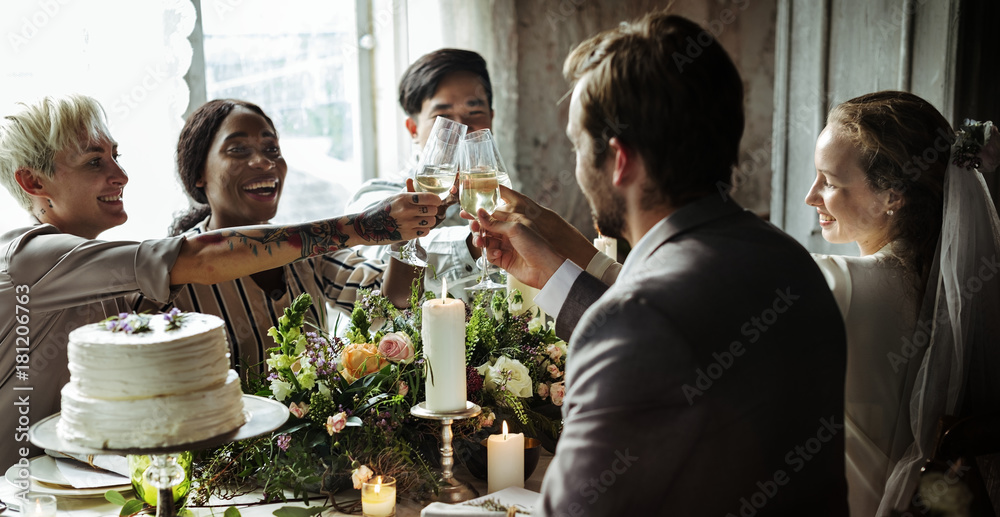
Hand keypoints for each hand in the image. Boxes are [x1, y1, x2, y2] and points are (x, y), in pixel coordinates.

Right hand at [360, 191, 441, 241]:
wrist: (368, 227)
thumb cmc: (383, 210)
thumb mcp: (394, 198)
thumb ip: (407, 192)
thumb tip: (412, 180)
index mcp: (403, 198)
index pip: (428, 197)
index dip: (436, 199)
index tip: (437, 201)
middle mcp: (406, 210)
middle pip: (432, 210)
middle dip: (433, 210)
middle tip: (429, 211)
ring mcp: (407, 224)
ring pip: (431, 221)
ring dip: (429, 220)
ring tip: (423, 219)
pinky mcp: (407, 235)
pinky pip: (425, 232)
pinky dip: (424, 229)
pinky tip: (418, 226)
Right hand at [464, 185, 599, 268]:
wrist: (545, 269)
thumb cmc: (536, 245)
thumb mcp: (515, 228)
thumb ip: (495, 222)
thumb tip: (479, 212)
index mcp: (514, 221)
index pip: (492, 214)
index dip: (479, 213)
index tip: (465, 212)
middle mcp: (509, 233)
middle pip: (487, 228)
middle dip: (478, 227)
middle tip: (472, 227)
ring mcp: (506, 246)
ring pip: (486, 241)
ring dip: (482, 241)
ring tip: (480, 242)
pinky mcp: (504, 260)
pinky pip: (490, 254)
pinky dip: (490, 253)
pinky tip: (497, 254)